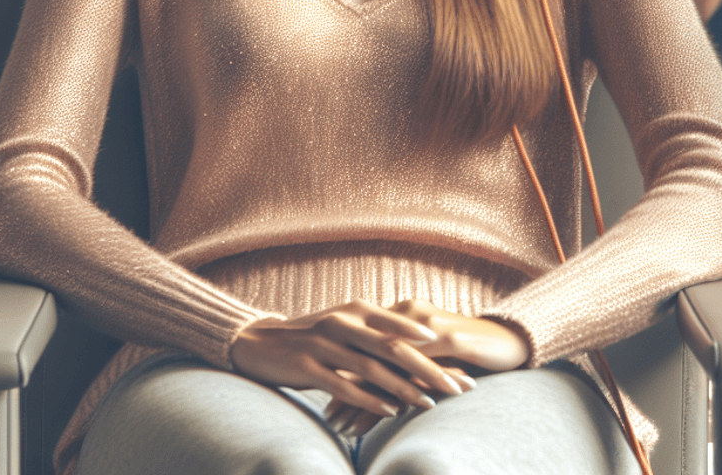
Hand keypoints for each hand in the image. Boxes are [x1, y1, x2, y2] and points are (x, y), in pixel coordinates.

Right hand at [230, 301, 467, 422]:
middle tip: (457, 387)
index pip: (403, 327)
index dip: (433, 345)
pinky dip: (369, 399)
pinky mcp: (307, 366)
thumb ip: (373, 334)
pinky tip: (389, 413)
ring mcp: (324, 344)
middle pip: (394, 347)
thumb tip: (412, 350)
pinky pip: (343, 385)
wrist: (258, 343)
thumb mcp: (343, 327)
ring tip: (429, 404)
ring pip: (372, 368)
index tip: (463, 359)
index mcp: (356, 309)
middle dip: (429, 368)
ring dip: (403, 388)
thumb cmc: (310, 338)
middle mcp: (343, 321)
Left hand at [323, 300, 519, 438]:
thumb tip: (375, 382)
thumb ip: (403, 359)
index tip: (322, 397)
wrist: (511, 336)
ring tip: (344, 425)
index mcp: (399, 314)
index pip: (362, 345)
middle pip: (368, 355)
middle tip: (327, 418)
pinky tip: (386, 415)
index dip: (341, 372)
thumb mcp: (429, 352)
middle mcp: (408, 315)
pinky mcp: (449, 340)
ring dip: (364, 397)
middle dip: (346, 389)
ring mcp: (427, 327)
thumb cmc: (467, 347)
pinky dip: (397, 393)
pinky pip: (417, 370)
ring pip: (387, 364)